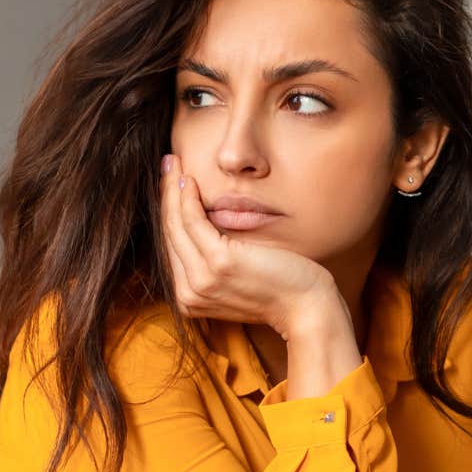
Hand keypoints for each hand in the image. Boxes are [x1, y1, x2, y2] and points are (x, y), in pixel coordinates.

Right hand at [159, 157, 343, 338]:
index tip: (169, 184)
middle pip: (169, 233)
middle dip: (165, 194)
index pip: (172, 247)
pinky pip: (193, 222)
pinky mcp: (219, 262)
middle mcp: (189, 293)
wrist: (306, 307)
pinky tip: (190, 180)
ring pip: (176, 224)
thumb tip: (205, 226)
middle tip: (167, 164)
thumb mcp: (238, 278)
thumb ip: (214, 262)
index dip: (168, 212)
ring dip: (172, 189)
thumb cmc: (279, 288)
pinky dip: (188, 198)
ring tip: (173, 163)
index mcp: (189, 298)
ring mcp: (202, 279)